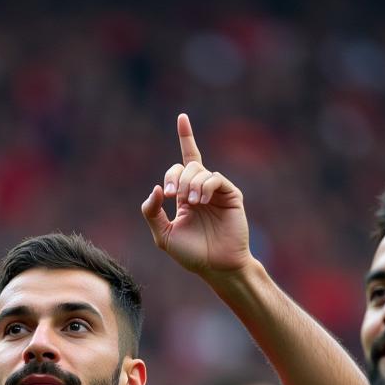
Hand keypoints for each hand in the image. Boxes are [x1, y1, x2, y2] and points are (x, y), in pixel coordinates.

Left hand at [141, 113, 250, 275]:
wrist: (216, 267)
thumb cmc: (192, 255)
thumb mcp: (164, 235)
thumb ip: (153, 213)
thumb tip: (155, 189)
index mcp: (186, 196)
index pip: (183, 163)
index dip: (186, 138)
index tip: (182, 117)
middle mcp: (201, 190)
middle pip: (186, 166)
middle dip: (174, 177)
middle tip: (171, 196)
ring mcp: (217, 192)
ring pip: (199, 171)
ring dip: (189, 185)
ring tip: (190, 204)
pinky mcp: (231, 195)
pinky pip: (215, 178)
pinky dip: (204, 186)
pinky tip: (200, 201)